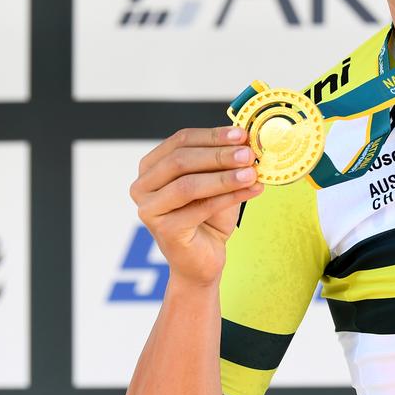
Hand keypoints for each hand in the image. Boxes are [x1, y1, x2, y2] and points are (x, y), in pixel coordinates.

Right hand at [130, 126, 263, 287]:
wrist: (202, 260)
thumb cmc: (208, 216)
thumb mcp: (216, 181)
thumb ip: (224, 160)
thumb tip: (246, 139)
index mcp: (151, 166)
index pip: (181, 140)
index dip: (212, 135)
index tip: (242, 134)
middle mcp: (142, 186)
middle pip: (181, 160)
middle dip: (219, 155)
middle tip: (248, 154)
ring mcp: (148, 209)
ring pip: (188, 185)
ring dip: (224, 177)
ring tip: (252, 173)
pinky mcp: (163, 230)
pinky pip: (200, 208)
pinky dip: (229, 197)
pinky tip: (252, 190)